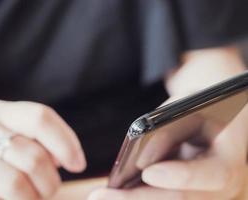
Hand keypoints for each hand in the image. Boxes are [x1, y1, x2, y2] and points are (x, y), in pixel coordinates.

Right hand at [0, 100, 85, 199]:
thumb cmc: (5, 157)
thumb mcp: (23, 139)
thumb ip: (46, 143)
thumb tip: (72, 160)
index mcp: (1, 112)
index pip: (41, 118)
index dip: (67, 143)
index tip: (78, 165)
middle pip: (33, 157)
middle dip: (50, 181)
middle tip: (49, 189)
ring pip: (16, 184)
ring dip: (34, 198)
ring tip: (32, 197)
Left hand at [88, 46, 247, 199]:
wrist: (211, 125)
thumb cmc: (199, 112)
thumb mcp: (188, 111)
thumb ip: (168, 133)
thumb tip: (141, 163)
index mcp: (229, 160)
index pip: (212, 175)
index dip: (180, 176)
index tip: (147, 172)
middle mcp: (222, 188)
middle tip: (98, 196)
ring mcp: (204, 198)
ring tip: (99, 198)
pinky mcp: (188, 197)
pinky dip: (136, 199)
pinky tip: (112, 195)